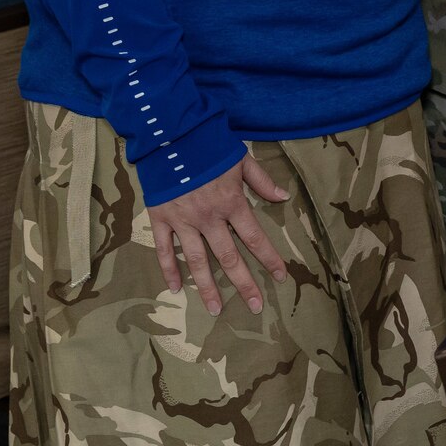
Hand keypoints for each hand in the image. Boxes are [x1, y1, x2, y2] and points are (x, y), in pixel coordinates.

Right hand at [147, 154, 290, 314]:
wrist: (170, 135)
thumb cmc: (209, 146)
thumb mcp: (242, 160)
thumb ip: (262, 181)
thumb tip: (284, 197)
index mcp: (231, 203)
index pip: (255, 237)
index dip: (269, 258)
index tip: (281, 276)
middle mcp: (209, 218)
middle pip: (229, 257)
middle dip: (243, 283)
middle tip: (254, 307)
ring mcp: (183, 221)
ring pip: (198, 261)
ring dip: (207, 287)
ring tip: (215, 310)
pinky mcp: (160, 219)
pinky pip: (165, 250)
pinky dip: (169, 270)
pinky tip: (176, 289)